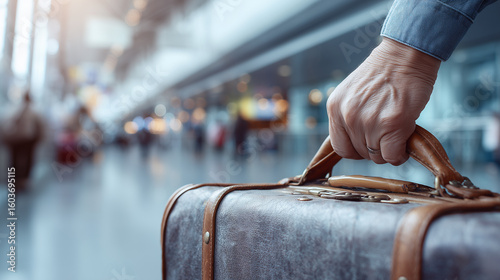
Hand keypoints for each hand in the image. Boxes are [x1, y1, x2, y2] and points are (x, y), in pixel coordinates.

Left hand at [326, 38, 440, 164]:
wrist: (405, 55)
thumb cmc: (383, 74)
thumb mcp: (352, 94)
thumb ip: (348, 116)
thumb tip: (355, 143)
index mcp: (335, 108)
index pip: (340, 148)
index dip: (356, 150)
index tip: (368, 144)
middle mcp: (347, 117)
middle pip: (360, 153)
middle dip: (375, 148)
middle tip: (387, 135)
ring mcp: (368, 122)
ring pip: (377, 157)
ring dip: (389, 151)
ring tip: (397, 134)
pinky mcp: (392, 125)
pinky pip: (393, 156)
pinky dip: (400, 154)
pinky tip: (406, 142)